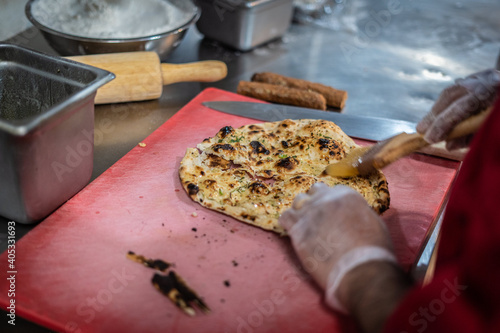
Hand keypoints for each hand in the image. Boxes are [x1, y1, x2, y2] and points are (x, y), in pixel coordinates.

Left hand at [279, 183, 395, 310]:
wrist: (359, 269)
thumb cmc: (373, 250)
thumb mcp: (373, 222)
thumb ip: (358, 213)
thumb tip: (353, 214)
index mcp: (347, 195)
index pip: (333, 190)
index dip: (333, 202)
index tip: (333, 213)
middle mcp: (326, 198)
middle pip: (315, 191)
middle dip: (317, 201)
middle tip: (320, 219)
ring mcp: (310, 212)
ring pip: (298, 201)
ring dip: (302, 210)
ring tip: (306, 225)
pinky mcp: (297, 229)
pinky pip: (285, 218)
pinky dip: (288, 222)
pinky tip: (294, 231)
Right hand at [417, 69, 499, 149]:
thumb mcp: (495, 127)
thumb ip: (474, 135)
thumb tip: (450, 145)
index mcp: (492, 92)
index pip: (462, 107)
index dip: (443, 124)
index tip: (431, 138)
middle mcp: (486, 80)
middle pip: (451, 96)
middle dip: (434, 115)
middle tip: (420, 132)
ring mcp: (482, 76)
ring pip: (451, 91)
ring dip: (436, 109)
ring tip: (424, 125)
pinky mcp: (478, 77)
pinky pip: (456, 90)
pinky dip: (444, 104)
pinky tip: (437, 115)